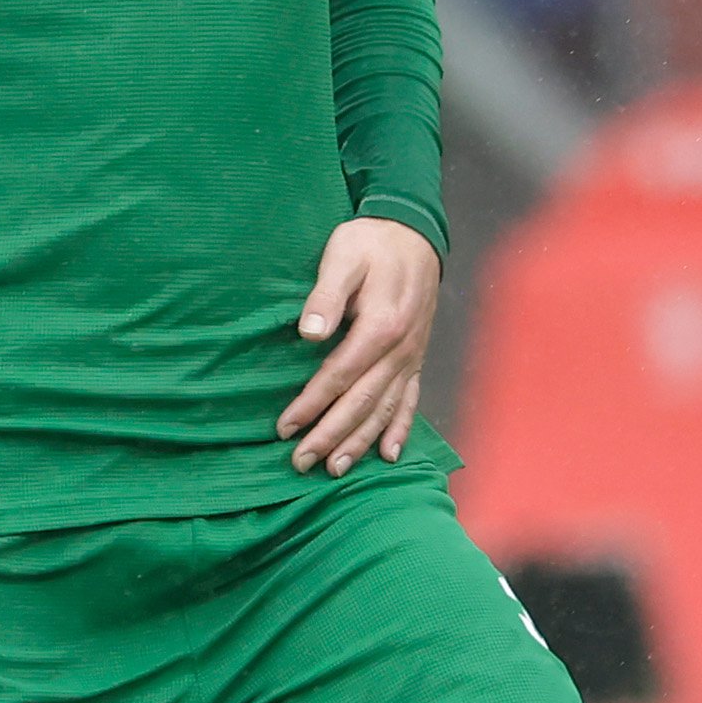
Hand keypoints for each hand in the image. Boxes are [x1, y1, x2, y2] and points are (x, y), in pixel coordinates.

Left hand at [279, 216, 438, 475]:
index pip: (339, 376)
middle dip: (331, 436)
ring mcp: (412, 357)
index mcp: (380, 326)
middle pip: (362, 403)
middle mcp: (401, 350)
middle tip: (301, 462)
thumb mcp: (344, 255)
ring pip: (385, 409)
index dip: (311, 404)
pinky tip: (389, 455)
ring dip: (360, 442)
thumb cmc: (371, 243)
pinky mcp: (417, 358)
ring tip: (335, 469)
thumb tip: (308, 334)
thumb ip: (327, 296)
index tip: (284, 427)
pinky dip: (400, 430)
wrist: (415, 233)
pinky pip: (411, 401)